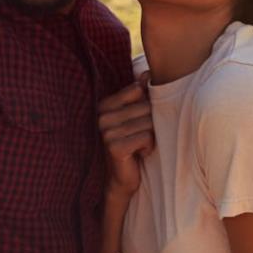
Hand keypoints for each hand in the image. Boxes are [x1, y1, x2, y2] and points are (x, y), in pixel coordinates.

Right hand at [99, 75, 153, 197]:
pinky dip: (149, 147)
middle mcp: (102, 116)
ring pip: (148, 122)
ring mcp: (106, 131)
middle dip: (151, 123)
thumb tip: (148, 72)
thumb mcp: (136, 117)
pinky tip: (138, 154)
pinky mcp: (114, 147)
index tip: (138, 120)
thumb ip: (140, 95)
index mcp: (104, 105)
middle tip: (140, 137)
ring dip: (151, 136)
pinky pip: (146, 137)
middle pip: (145, 106)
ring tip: (139, 146)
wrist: (122, 180)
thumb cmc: (133, 145)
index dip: (147, 105)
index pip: (137, 90)